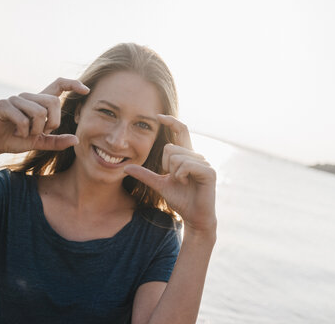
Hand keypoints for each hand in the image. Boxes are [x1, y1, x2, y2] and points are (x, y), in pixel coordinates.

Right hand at [0, 78, 89, 157]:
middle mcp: (28, 96)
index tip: (86, 90)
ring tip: (24, 133)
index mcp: (38, 102)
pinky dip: (23, 131)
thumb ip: (57, 141)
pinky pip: (23, 119)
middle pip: (53, 102)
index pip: (58, 84)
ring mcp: (15, 98)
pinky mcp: (3, 104)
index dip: (73, 84)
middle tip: (39, 132)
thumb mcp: (40, 143)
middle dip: (52, 123)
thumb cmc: (16, 140)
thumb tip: (76, 140)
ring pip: (39, 112)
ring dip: (35, 130)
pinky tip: (15, 132)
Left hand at [124, 115, 216, 234]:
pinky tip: (186, 183)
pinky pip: (186, 165)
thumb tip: (125, 167)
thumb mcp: (159, 184)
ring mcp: (204, 162)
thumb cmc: (180, 199)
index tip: (158, 116)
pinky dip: (181, 175)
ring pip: (177, 157)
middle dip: (166, 165)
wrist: (193, 216)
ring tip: (182, 182)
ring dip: (174, 173)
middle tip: (174, 178)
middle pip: (170, 148)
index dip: (171, 121)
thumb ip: (145, 174)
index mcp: (186, 155)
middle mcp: (196, 155)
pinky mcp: (209, 171)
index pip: (181, 131)